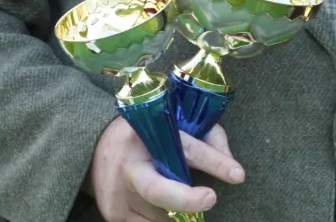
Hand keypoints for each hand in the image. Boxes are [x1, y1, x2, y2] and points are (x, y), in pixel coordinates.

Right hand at [88, 116, 244, 220]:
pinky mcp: (114, 215)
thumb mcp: (178, 124)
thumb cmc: (149, 134)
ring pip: (160, 213)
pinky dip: (166, 220)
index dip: (214, 162)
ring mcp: (118, 192)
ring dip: (179, 211)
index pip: (187, 149)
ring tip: (184, 197)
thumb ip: (207, 138)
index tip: (237, 174)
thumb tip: (231, 164)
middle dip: (186, 199)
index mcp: (148, 133)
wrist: (98, 147)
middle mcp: (130, 164)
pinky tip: (170, 210)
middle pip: (158, 189)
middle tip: (210, 198)